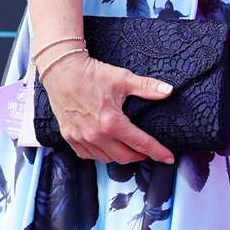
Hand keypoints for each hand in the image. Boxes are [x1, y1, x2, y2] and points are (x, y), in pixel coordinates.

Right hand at [41, 54, 173, 165]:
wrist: (61, 71)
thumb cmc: (91, 74)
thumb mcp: (123, 79)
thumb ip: (147, 87)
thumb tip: (168, 91)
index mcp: (112, 123)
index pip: (141, 144)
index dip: (158, 152)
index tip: (168, 158)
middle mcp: (96, 135)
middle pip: (125, 157)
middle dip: (140, 155)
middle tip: (148, 150)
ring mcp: (81, 138)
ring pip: (107, 158)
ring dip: (121, 156)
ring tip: (129, 148)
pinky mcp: (69, 137)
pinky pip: (88, 155)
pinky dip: (100, 154)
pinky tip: (107, 147)